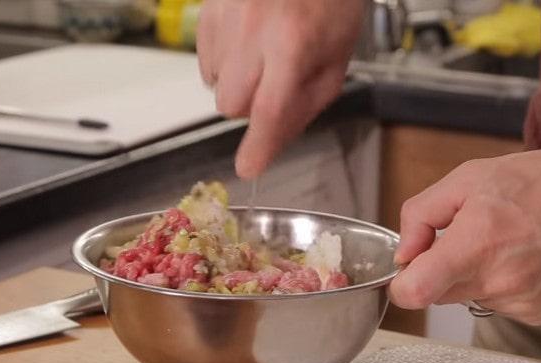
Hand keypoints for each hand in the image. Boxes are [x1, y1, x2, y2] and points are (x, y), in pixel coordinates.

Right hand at [197, 0, 363, 178]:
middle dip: (249, 107)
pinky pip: (204, 59)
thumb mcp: (336, 58)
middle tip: (271, 87)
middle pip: (231, 104)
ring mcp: (226, 15)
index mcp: (294, 43)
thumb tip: (273, 141)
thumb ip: (306, 104)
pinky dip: (223, 61)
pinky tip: (246, 43)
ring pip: (214, 83)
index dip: (258, 145)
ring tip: (262, 57)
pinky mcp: (209, 9)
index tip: (248, 167)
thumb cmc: (330, 2)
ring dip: (237, 82)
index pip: (268, 108)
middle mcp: (254, 29)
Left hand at [389, 148, 540, 324]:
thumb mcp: (467, 178)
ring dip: (470, 274)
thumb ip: (421, 215)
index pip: (415, 293)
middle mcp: (498, 280)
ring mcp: (520, 301)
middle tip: (463, 237)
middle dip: (438, 268)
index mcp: (477, 243)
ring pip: (466, 297)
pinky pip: (496, 302)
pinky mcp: (537, 312)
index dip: (401, 283)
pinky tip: (520, 256)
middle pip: (437, 294)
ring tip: (501, 241)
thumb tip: (404, 252)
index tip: (407, 268)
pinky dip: (497, 283)